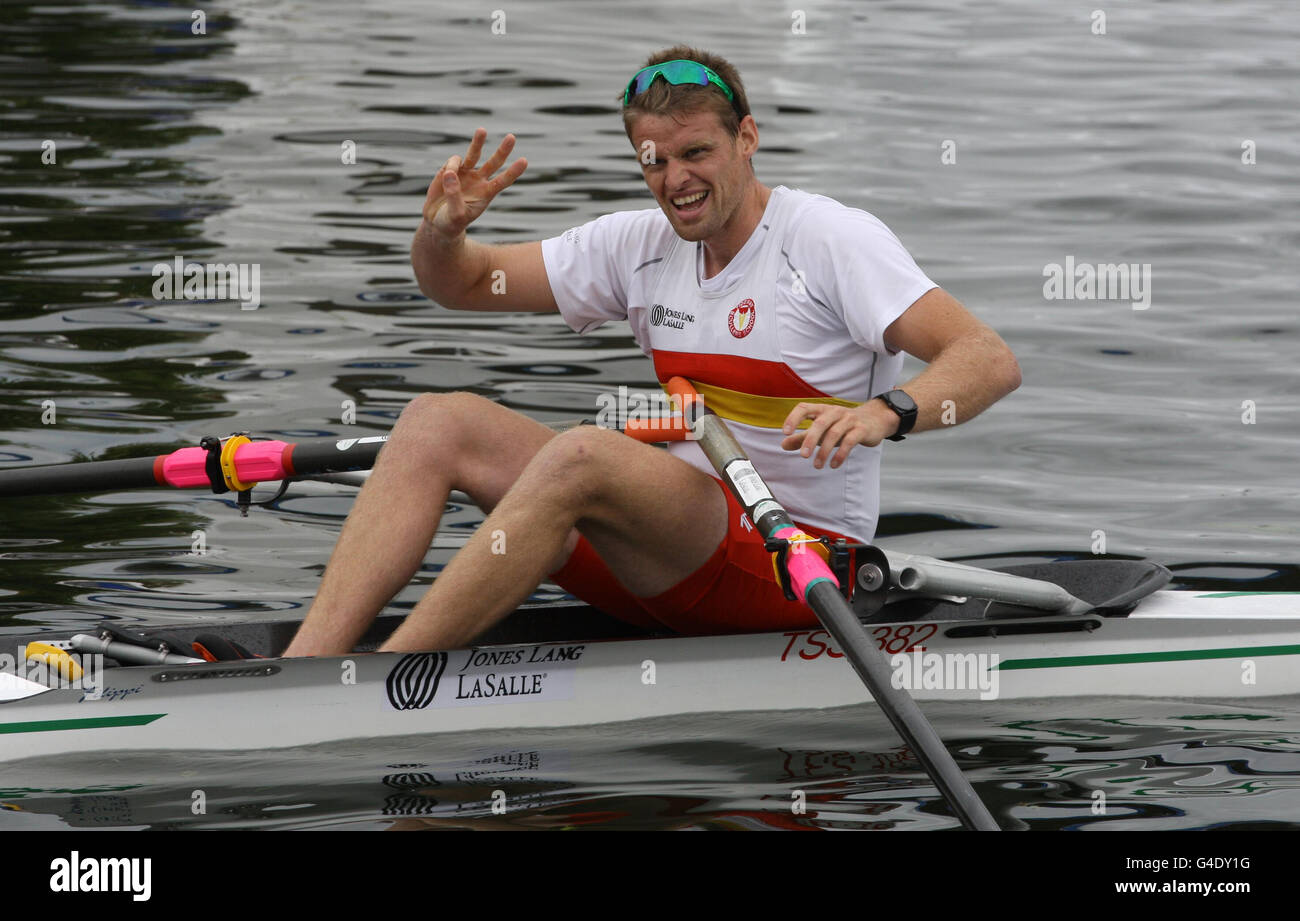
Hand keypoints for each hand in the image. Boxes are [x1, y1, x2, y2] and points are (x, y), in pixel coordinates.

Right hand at [423, 128, 527, 239]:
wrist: (438, 222)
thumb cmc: (451, 223)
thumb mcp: (455, 215)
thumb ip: (454, 196)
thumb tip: (451, 174)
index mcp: (486, 193)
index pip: (503, 181)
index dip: (513, 171)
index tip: (524, 161)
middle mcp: (479, 181)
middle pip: (494, 163)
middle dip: (503, 150)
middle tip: (512, 137)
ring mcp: (466, 173)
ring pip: (475, 154)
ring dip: (478, 142)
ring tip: (483, 130)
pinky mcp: (451, 169)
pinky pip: (454, 161)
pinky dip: (451, 166)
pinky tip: (446, 177)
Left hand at [780, 401, 894, 468]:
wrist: (875, 420)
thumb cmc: (843, 425)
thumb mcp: (822, 430)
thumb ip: (802, 437)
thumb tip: (783, 445)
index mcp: (823, 410)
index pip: (804, 408)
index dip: (793, 418)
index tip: (785, 432)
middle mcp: (835, 412)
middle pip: (820, 423)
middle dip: (810, 440)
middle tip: (803, 456)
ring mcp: (849, 420)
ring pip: (834, 434)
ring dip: (824, 451)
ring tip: (817, 466)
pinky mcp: (861, 429)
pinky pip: (849, 441)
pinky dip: (840, 454)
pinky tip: (833, 465)